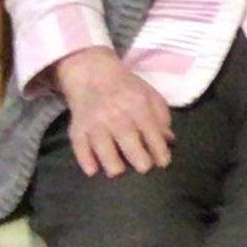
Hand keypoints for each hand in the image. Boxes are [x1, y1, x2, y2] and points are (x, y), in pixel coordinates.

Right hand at [52, 47, 173, 177]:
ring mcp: (94, 122)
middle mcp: (115, 114)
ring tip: (119, 171)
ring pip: (103, 149)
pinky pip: (79, 148)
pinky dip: (85, 161)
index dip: (159, 150)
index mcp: (137, 104)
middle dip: (139, 160)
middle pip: (128, 141)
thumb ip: (161, 118)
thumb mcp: (150, 96)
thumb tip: (169, 141)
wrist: (93, 75)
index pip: (151, 132)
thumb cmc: (127, 89)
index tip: (163, 164)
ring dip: (113, 165)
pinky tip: (93, 171)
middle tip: (144, 169)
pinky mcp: (77, 129)